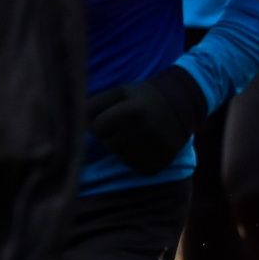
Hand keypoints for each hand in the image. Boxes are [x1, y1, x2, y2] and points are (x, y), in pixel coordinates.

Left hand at [85, 67, 207, 174]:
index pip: (97, 127)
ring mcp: (154, 148)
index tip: (112, 117)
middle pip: (108, 144)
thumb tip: (76, 120)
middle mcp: (143, 131)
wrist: (182, 104)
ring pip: (121, 157)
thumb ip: (96, 103)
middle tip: (127, 125)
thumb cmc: (145, 96)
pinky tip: (146, 146)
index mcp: (132, 111)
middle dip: (113, 135)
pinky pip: (137, 167)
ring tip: (137, 134)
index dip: (101, 122)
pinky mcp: (161, 162)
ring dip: (124, 148)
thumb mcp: (121, 92)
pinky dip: (137, 159)